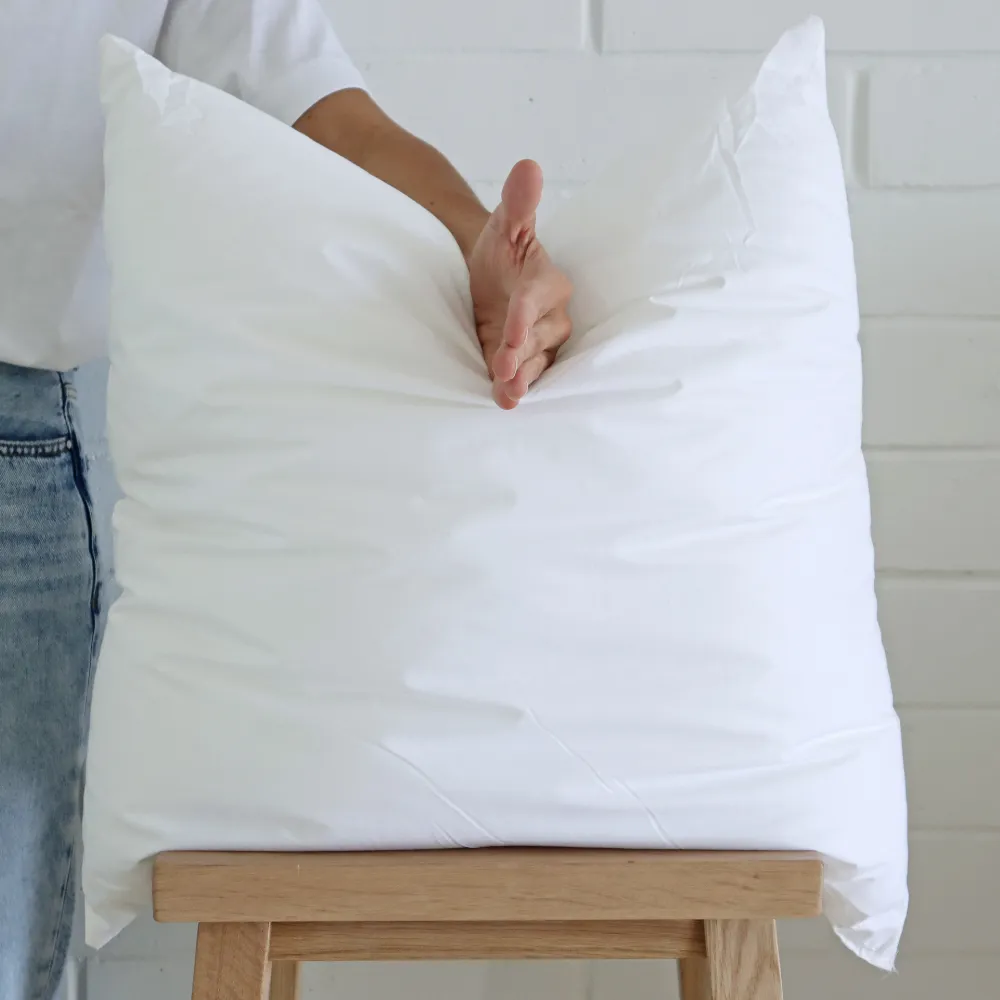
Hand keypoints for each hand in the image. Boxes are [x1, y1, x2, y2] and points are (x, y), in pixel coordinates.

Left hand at [467, 160, 572, 408]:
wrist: (490, 275)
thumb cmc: (501, 248)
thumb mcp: (505, 225)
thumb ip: (517, 203)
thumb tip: (528, 167)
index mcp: (546, 280)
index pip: (535, 299)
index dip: (524, 316)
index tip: (511, 332)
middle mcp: (551, 314)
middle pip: (539, 336)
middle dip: (521, 353)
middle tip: (503, 369)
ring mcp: (542, 340)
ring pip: (537, 361)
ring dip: (523, 378)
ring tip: (507, 394)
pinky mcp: (529, 359)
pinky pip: (529, 375)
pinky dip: (517, 389)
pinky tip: (505, 401)